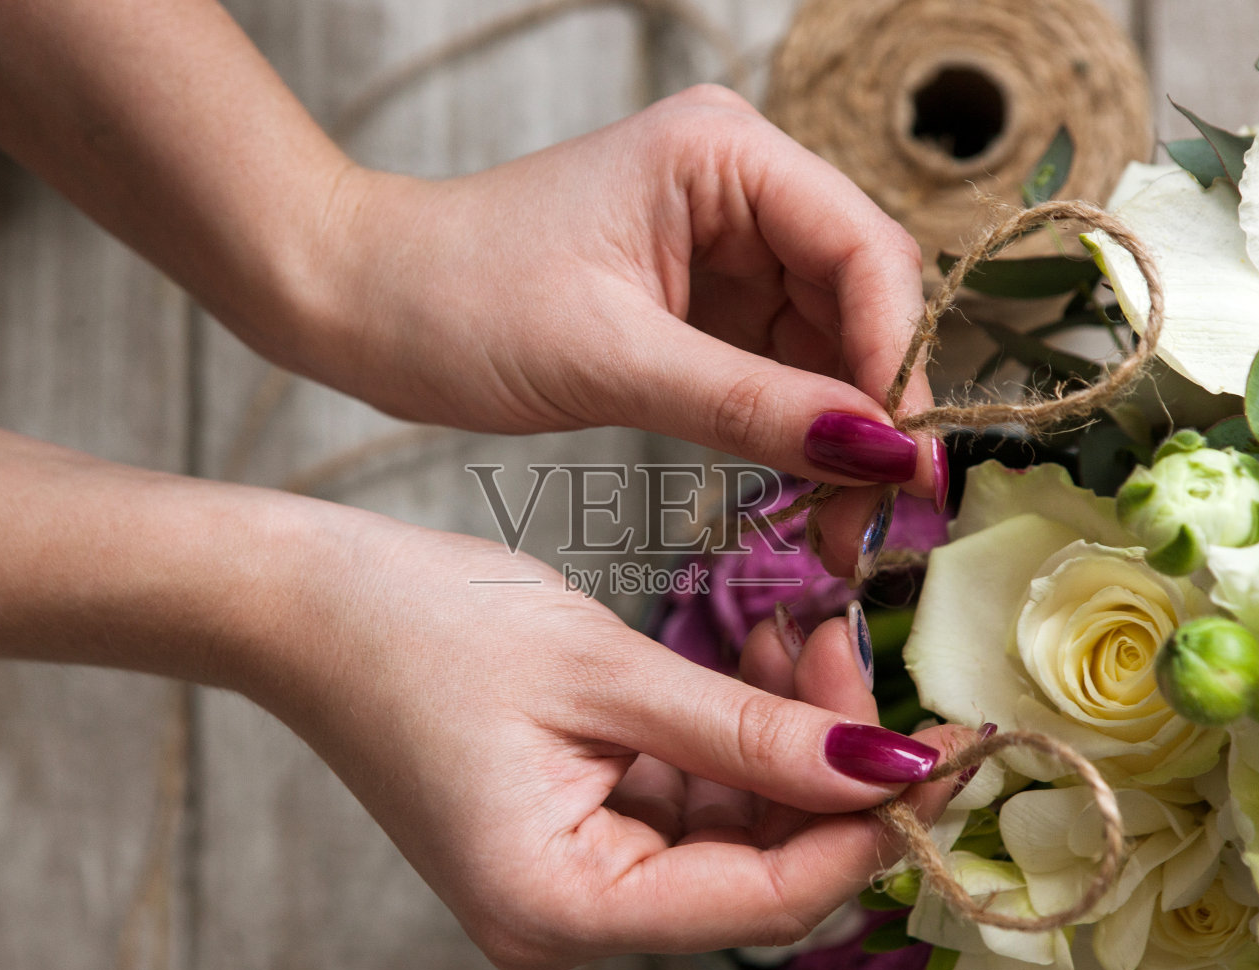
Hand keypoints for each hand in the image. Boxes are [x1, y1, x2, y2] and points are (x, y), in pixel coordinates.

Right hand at [237, 498, 966, 969]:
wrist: (300, 600)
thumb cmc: (421, 627)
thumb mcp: (605, 672)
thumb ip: (751, 729)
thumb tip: (888, 767)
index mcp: (559, 906)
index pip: (763, 898)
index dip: (866, 825)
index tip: (951, 747)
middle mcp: (563, 920)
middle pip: (751, 868)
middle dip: (820, 763)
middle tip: (854, 648)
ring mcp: (564, 879)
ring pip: (726, 829)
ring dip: (778, 738)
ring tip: (797, 631)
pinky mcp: (564, 833)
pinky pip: (680, 800)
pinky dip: (726, 735)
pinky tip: (750, 656)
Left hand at [290, 87, 941, 574]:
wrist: (360, 302)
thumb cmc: (455, 301)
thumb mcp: (611, 361)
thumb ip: (754, 406)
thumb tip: (883, 455)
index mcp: (726, 153)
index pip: (866, 252)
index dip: (896, 360)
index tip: (898, 464)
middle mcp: (742, 184)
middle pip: (863, 299)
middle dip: (874, 408)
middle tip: (875, 520)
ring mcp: (725, 241)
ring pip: (831, 340)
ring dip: (840, 430)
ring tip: (838, 526)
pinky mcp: (702, 298)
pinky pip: (781, 363)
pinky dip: (794, 427)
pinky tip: (801, 490)